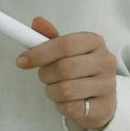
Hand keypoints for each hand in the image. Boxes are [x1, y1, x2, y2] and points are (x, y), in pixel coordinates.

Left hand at [16, 16, 116, 130]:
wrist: (101, 97)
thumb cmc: (81, 69)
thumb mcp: (67, 51)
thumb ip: (50, 37)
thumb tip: (37, 22)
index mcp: (95, 42)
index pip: (65, 44)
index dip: (40, 53)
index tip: (22, 60)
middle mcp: (105, 61)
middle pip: (64, 68)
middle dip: (46, 74)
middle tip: (44, 76)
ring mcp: (107, 85)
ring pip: (66, 90)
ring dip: (52, 91)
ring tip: (55, 88)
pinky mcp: (104, 106)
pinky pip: (71, 108)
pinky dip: (60, 105)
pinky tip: (65, 101)